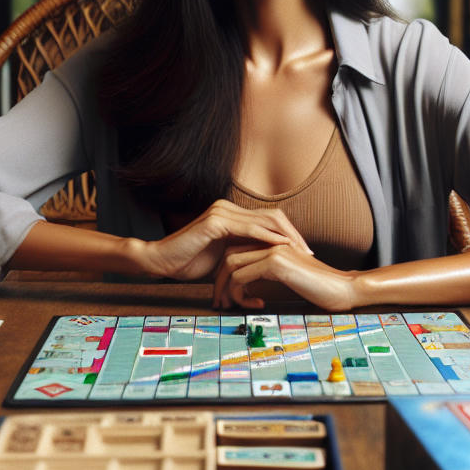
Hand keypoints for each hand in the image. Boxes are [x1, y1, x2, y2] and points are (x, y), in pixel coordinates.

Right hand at [146, 199, 311, 280]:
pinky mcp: (216, 222)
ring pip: (265, 220)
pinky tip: (280, 247)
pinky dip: (267, 237)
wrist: (161, 261)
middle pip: (273, 215)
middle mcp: (228, 207)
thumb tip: (265, 261)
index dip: (289, 232)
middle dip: (293, 233)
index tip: (303, 250)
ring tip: (299, 251)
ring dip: (286, 236)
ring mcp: (222, 212)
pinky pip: (249, 228)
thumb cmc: (189, 261)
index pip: (269, 218)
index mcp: (231, 214)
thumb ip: (243, 251)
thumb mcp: (223, 256)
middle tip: (308, 251)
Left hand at [213, 243, 358, 310]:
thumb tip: (248, 287)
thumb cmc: (321, 288)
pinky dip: (239, 294)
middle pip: (228, 256)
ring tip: (229, 306)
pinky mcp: (275, 263)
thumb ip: (270, 274)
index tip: (224, 295)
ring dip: (225, 288)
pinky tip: (255, 304)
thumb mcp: (290, 277)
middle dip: (218, 281)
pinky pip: (241, 277)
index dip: (225, 274)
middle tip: (219, 302)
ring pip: (230, 265)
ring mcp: (272, 250)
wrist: (344, 289)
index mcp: (273, 244)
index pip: (237, 251)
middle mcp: (270, 243)